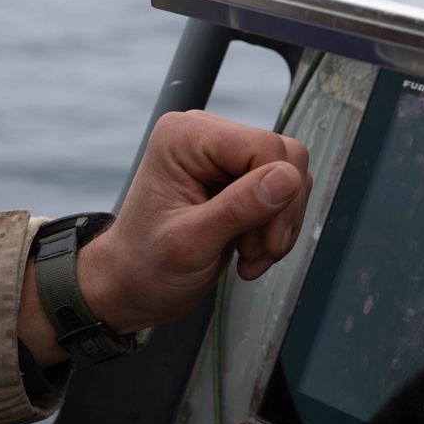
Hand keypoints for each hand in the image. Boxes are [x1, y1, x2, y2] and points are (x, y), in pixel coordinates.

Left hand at [76, 111, 311, 335]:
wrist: (132, 286)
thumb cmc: (144, 265)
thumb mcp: (190, 243)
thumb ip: (239, 209)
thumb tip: (286, 179)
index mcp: (184, 138)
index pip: (264, 147)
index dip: (278, 195)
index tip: (265, 242)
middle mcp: (205, 137)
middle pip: (284, 158)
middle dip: (280, 212)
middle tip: (255, 252)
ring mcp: (223, 157)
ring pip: (291, 175)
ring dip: (280, 224)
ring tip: (250, 255)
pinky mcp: (237, 179)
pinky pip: (283, 192)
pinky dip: (276, 228)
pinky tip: (251, 252)